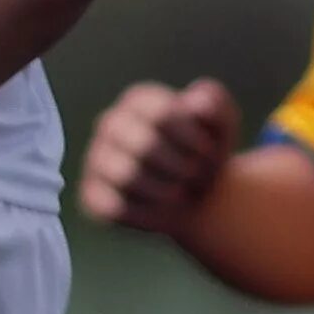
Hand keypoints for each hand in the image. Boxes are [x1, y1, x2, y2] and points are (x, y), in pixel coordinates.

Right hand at [79, 78, 238, 237]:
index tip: (209, 152)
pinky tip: (160, 210)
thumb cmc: (205, 151)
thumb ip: (215, 102)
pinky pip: (114, 208)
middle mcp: (110, 124)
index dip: (194, 141)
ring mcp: (96, 159)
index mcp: (137, 100)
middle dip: (182, 168)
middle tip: (197, 177)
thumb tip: (196, 103)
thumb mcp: (222, 122)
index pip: (163, 115)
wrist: (194, 195)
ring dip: (167, 191)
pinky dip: (145, 214)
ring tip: (181, 193)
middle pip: (146, 146)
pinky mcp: (91, 195)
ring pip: (128, 177)